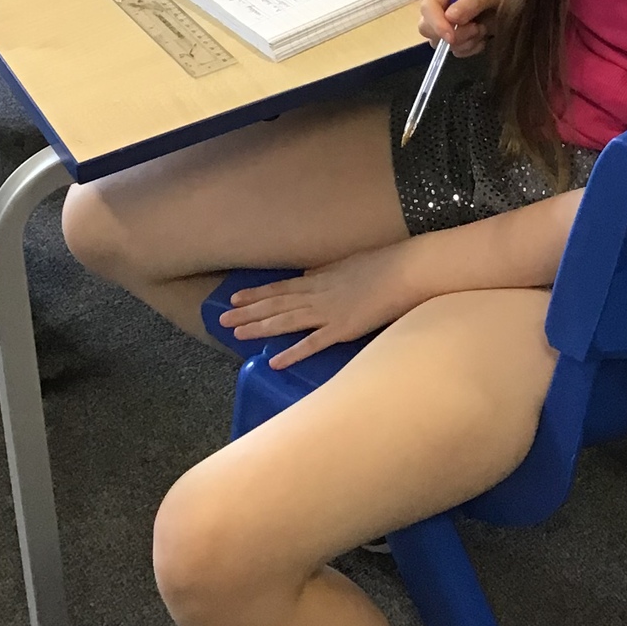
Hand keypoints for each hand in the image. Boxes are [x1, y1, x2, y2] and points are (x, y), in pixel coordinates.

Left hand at [216, 246, 420, 368]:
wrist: (406, 271)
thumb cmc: (382, 265)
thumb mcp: (347, 264)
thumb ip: (326, 272)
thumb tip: (309, 273)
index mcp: (319, 279)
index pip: (280, 288)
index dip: (256, 295)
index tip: (234, 299)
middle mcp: (317, 294)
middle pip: (276, 305)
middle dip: (247, 313)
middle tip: (221, 321)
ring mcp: (328, 313)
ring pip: (286, 322)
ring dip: (260, 328)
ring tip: (236, 335)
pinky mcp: (343, 330)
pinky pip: (313, 344)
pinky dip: (293, 352)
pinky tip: (274, 361)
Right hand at [418, 0, 506, 56]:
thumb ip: (473, 1)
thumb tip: (450, 17)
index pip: (428, 5)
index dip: (436, 23)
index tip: (451, 37)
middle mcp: (444, 2)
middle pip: (427, 27)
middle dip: (452, 35)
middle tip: (477, 29)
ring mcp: (449, 20)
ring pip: (440, 42)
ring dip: (464, 42)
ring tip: (483, 30)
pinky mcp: (458, 35)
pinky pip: (455, 50)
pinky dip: (470, 48)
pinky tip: (483, 38)